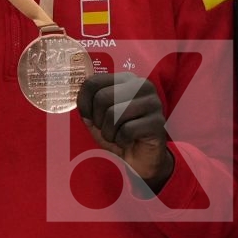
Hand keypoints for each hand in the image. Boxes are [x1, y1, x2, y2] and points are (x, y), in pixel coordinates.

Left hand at [77, 72, 174, 189]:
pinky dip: (122, 141)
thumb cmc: (118, 134)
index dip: (83, 103)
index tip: (88, 116)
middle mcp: (141, 85)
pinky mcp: (158, 122)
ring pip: (114, 114)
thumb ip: (88, 105)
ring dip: (109, 133)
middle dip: (98, 120)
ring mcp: (152, 102)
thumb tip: (79, 100)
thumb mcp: (97, 118)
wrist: (139, 158)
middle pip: (103, 97)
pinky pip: (127, 130)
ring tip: (117, 136)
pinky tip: (129, 141)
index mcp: (125, 79)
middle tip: (107, 129)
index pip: (93, 82)